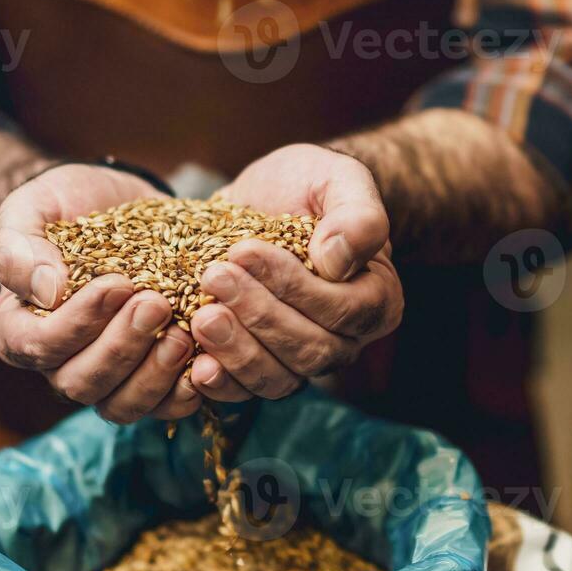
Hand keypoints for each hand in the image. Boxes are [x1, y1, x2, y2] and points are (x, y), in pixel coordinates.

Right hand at [0, 164, 199, 422]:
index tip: (118, 283)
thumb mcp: (35, 207)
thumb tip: (45, 290)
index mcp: (21, 329)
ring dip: (154, 375)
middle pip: (82, 382)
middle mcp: (59, 364)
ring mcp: (106, 377)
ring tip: (183, 334)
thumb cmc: (69, 204)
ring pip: (120, 405)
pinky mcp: (149, 378)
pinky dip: (183, 394)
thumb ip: (21, 247)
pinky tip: (204, 364)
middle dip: (122, 347)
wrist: (123, 204)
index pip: (40, 346)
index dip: (78, 323)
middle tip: (157, 304)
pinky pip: (162, 407)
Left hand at [190, 144, 402, 401]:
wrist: (264, 200)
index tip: (244, 250)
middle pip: (310, 350)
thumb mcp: (338, 178)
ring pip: (278, 379)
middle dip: (259, 316)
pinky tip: (195, 364)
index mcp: (376, 299)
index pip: (344, 311)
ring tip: (201, 316)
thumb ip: (357, 214)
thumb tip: (336, 261)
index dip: (294, 287)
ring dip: (237, 351)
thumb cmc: (307, 185)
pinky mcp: (261, 367)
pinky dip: (221, 383)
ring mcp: (301, 360)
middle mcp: (345, 340)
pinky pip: (246, 392)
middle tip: (213, 277)